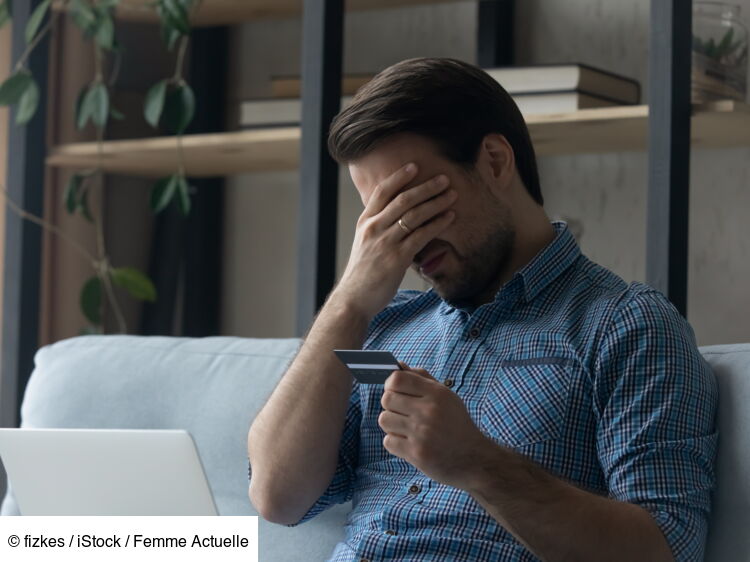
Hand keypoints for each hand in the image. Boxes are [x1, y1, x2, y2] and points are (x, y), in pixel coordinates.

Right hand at [333, 163, 455, 318]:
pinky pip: (421, 235)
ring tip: (452, 195)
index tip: (415, 166)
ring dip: (436, 202)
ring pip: (414, 215)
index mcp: (366, 222)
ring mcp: (385, 242)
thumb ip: (380, 228)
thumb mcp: (365, 244)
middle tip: (444, 179)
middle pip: (403, 200)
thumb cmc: (363, 273)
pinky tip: (449, 218)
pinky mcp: (397, 258)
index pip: (383, 192)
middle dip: (426, 187)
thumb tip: (400, 217)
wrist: (354, 298)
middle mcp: (374, 228)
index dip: (399, 177)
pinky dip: (437, 224)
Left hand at [378, 365, 489, 489]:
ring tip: (406, 428)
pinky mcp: (416, 453)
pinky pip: (388, 441)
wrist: (474, 458)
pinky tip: (409, 442)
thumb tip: (399, 366)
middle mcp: (429, 411)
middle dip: (391, 405)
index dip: (391, 383)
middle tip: (403, 412)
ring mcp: (422, 433)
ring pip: (384, 420)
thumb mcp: (446, 396)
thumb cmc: (456, 424)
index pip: (397, 379)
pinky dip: (395, 442)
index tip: (395, 390)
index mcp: (437, 394)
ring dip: (392, 424)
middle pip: (387, 399)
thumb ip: (422, 378)